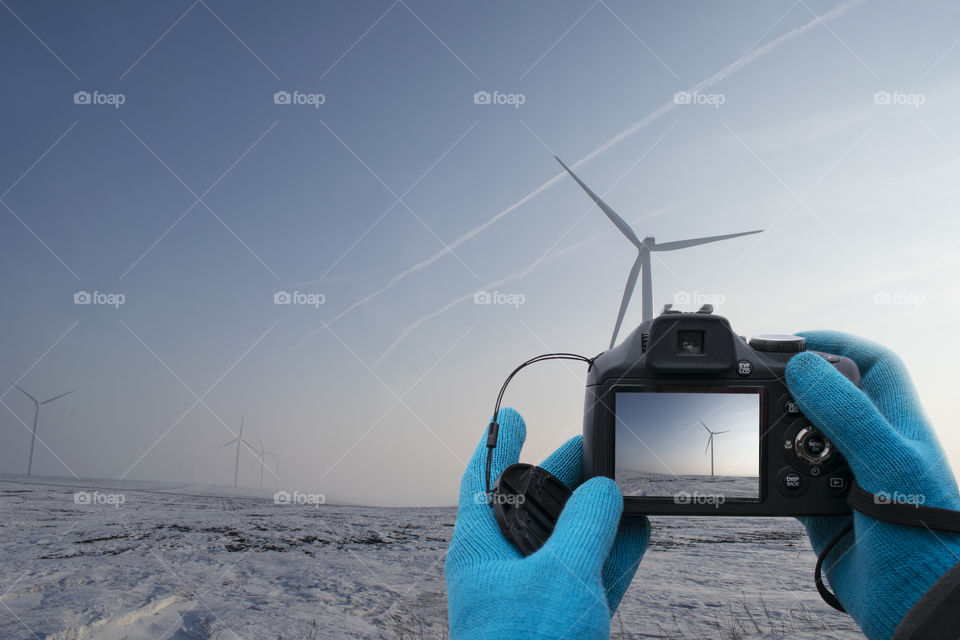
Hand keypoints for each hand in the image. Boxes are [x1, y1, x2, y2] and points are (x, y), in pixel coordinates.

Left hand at [444, 408, 648, 638]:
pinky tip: (639, 532)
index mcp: (481, 548)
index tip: (514, 416)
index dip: (500, 443)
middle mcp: (504, 568)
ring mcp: (535, 597)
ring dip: (598, 514)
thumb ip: (584, 524)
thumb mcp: (558, 574)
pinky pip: (592, 576)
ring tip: (626, 484)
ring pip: (569, 540)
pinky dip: (615, 554)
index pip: (484, 479)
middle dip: (564, 475)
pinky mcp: (564, 622)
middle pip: (533, 505)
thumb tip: (604, 492)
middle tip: (594, 447)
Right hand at [786, 331, 959, 639]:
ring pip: (801, 438)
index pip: (870, 362)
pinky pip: (786, 480)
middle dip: (793, 386)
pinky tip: (766, 475)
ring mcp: (846, 477)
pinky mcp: (822, 509)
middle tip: (756, 381)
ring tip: (761, 434)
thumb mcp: (887, 464)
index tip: (789, 340)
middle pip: (826, 395)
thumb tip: (803, 364)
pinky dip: (772, 475)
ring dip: (779, 435)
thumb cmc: (928, 537)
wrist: (919, 608)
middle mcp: (871, 445)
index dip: (833, 342)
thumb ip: (847, 413)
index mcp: (896, 423)